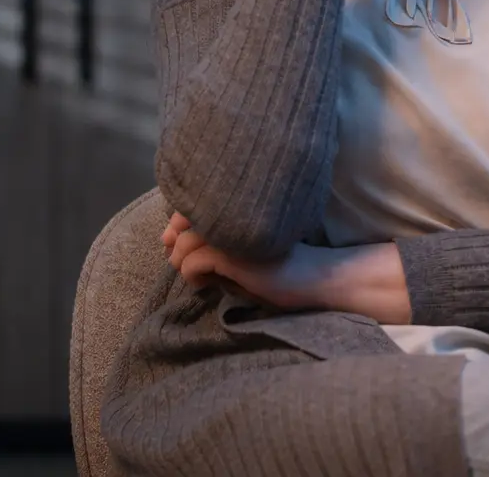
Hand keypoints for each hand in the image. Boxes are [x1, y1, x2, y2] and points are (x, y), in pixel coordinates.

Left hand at [161, 211, 337, 311]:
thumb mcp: (244, 254)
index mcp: (240, 207)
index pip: (196, 204)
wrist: (318, 278)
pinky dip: (191, 274)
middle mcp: (235, 213)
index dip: (178, 219)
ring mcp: (235, 232)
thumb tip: (178, 245)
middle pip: (186, 219)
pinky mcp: (235, 255)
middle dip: (173, 238)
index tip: (170, 238)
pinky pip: (193, 261)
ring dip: (180, 260)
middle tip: (170, 254)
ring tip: (193, 275)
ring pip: (186, 241)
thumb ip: (217, 246)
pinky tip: (202, 284)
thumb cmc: (282, 267)